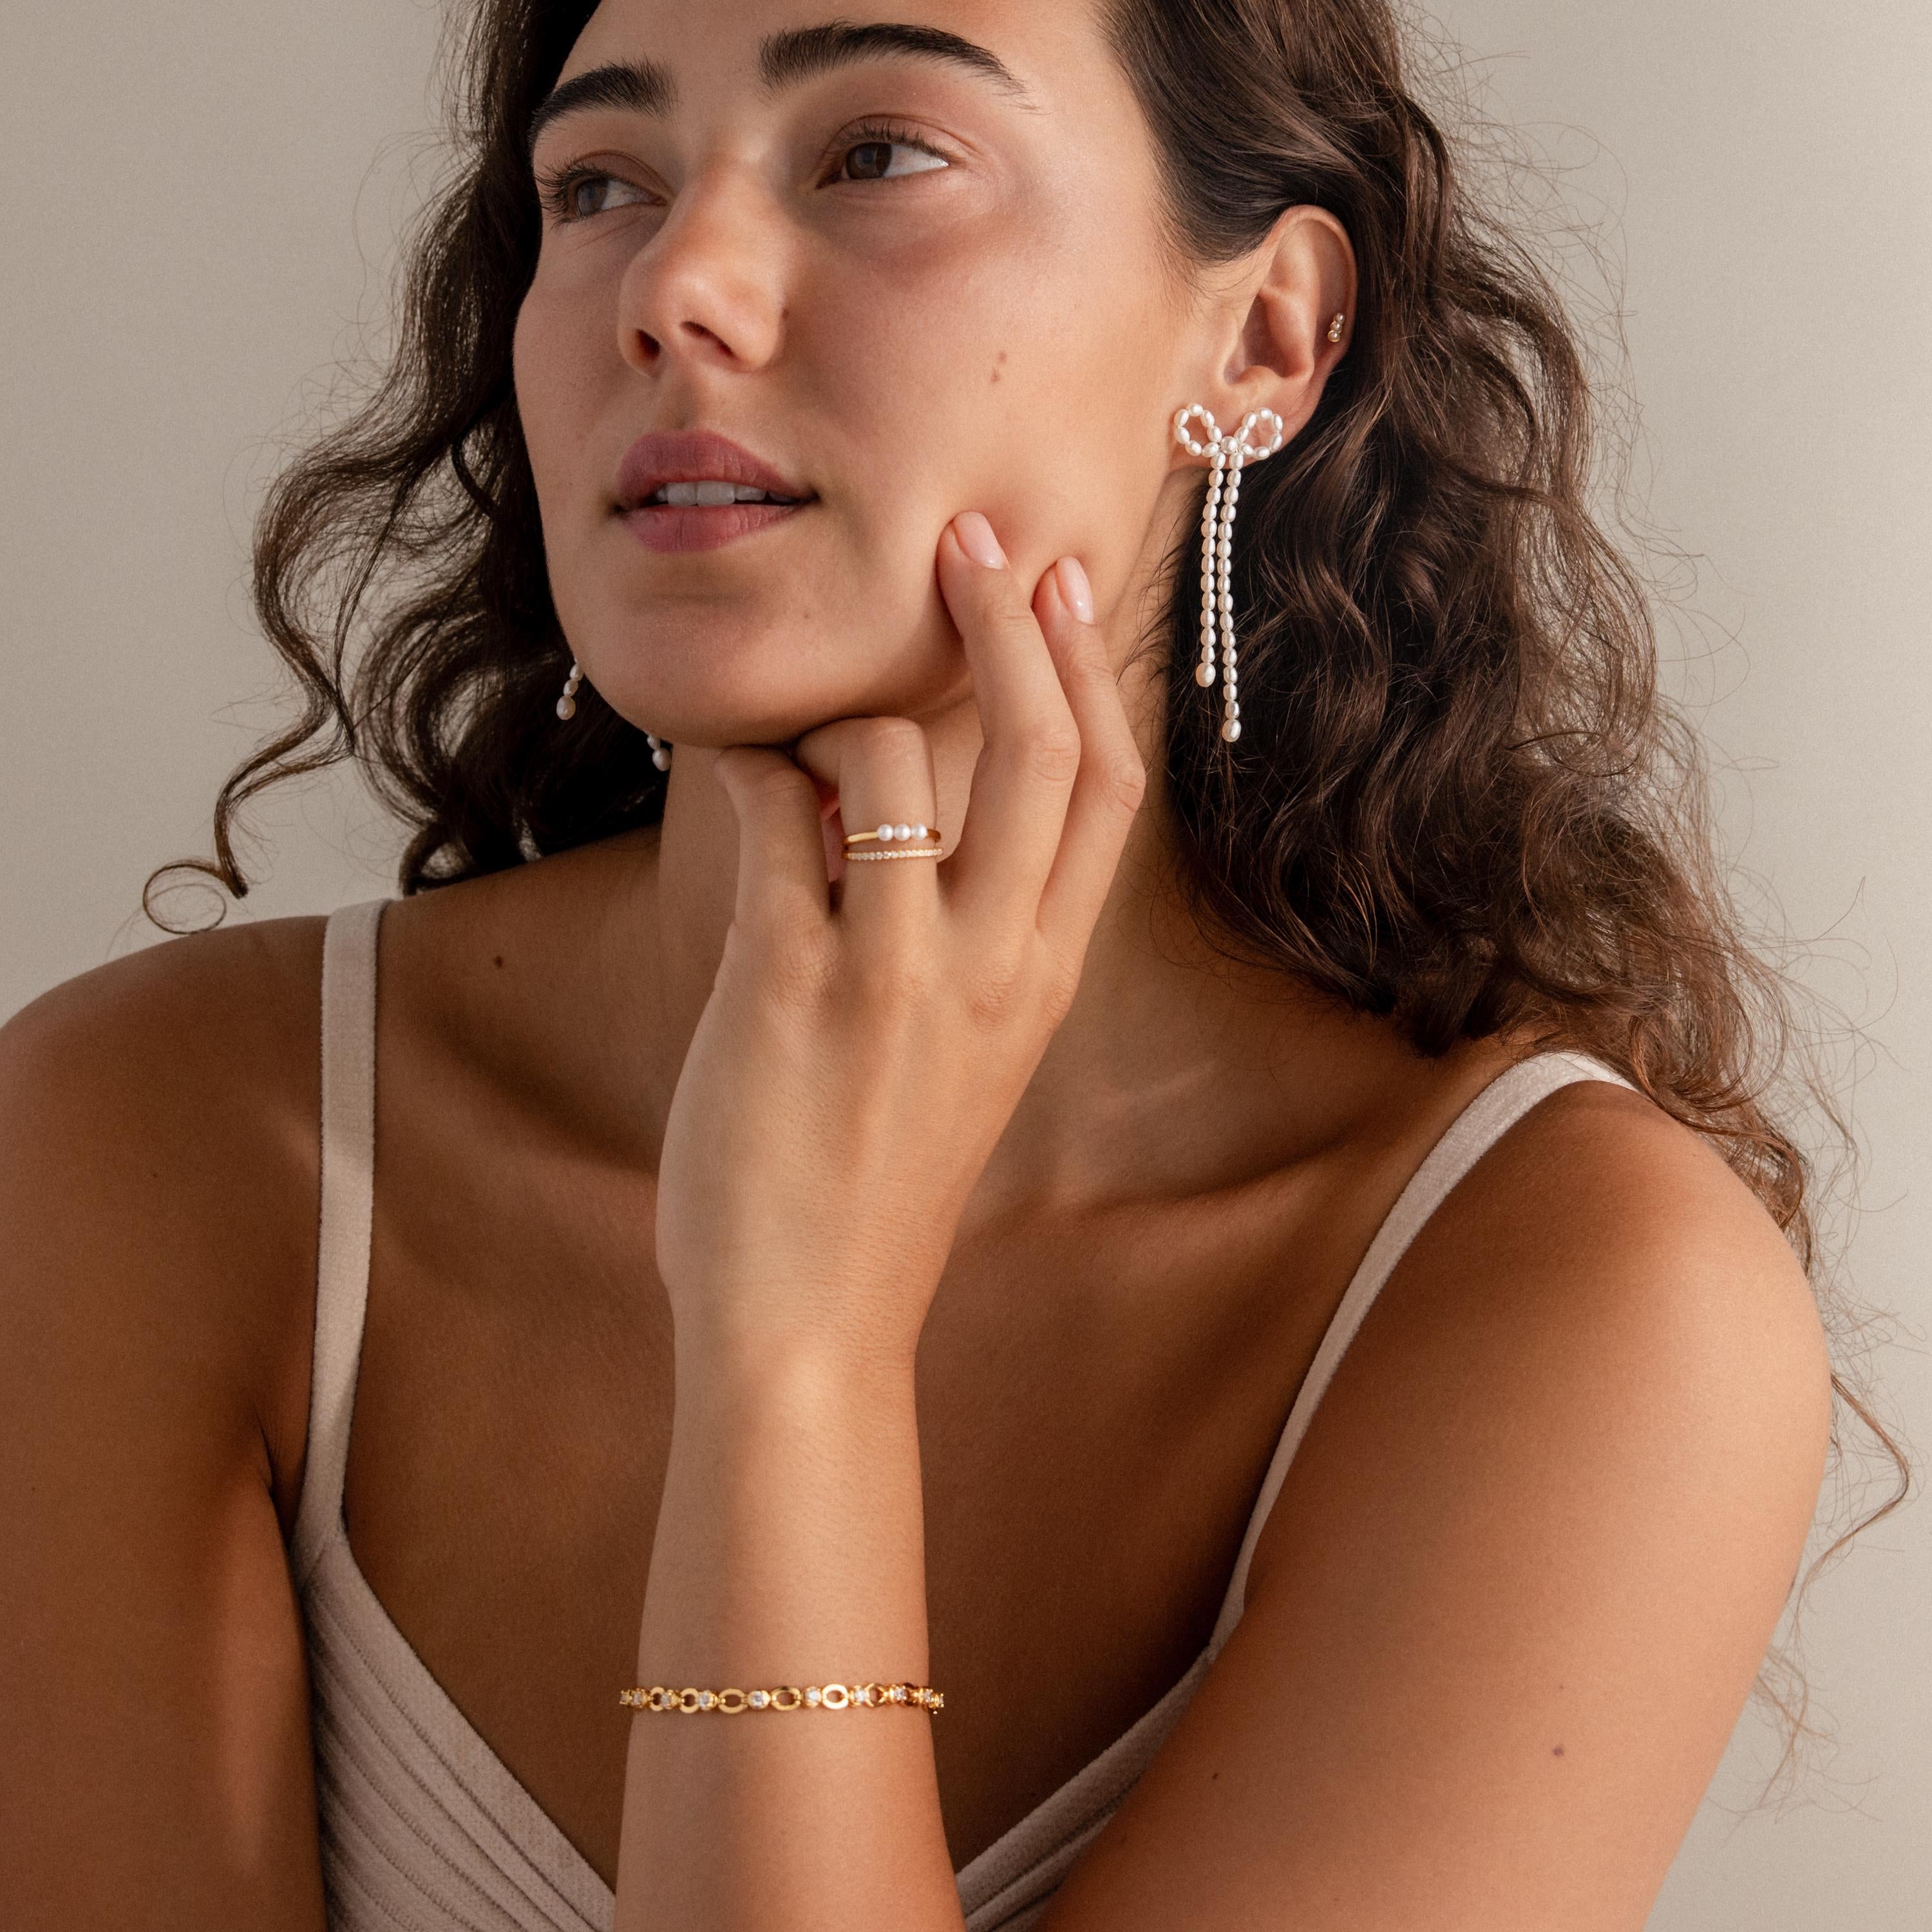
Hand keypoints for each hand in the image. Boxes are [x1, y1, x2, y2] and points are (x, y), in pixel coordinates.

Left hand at [653, 512, 1146, 1365]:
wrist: (813, 1327)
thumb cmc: (876, 1188)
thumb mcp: (967, 1056)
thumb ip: (969, 938)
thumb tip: (903, 805)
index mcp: (1044, 975)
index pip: (1105, 790)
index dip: (1088, 673)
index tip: (1061, 585)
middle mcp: (994, 964)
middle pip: (1037, 748)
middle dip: (1006, 622)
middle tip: (967, 537)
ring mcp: (898, 976)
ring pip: (886, 763)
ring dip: (828, 715)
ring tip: (781, 742)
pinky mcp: (792, 990)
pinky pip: (769, 817)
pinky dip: (741, 766)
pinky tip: (721, 770)